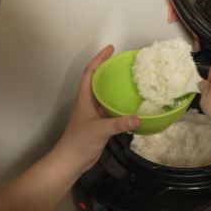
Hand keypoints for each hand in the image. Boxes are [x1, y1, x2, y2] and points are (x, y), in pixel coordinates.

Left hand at [54, 46, 139, 173]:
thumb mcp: (99, 130)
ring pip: (106, 95)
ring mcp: (94, 114)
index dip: (99, 59)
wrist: (71, 161)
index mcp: (84, 98)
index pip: (90, 73)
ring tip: (131, 80)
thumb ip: (119, 124)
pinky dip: (121, 104)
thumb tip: (138, 118)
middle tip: (125, 63)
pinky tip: (133, 105)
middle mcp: (89, 103)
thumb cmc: (79, 141)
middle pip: (98, 81)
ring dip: (116, 87)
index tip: (111, 48)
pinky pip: (112, 109)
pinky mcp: (100, 124)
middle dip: (109, 69)